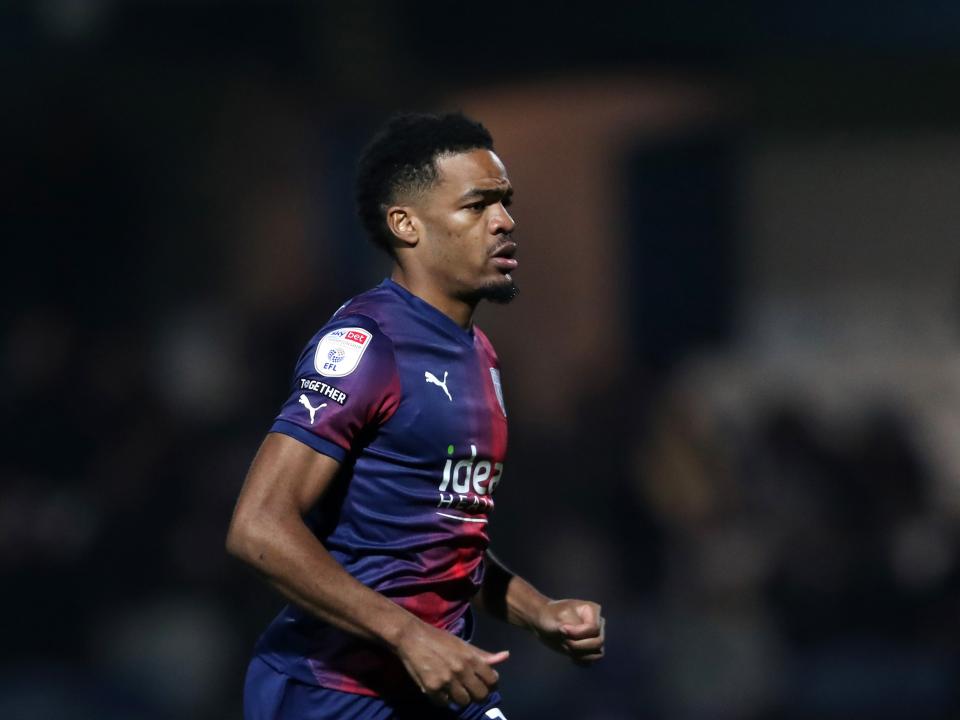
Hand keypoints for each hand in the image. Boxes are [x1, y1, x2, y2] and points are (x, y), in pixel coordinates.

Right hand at [394, 618, 508, 706]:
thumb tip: (506, 656)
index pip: (492, 680)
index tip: (484, 681)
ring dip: (460, 697)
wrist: (411, 637)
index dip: (490, 683)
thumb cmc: (439, 638)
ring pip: (463, 702)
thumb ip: (483, 654)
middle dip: (477, 693)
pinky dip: (443, 699)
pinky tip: (440, 689)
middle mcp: (461, 670)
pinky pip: (444, 703)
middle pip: (480, 695)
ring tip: (454, 688)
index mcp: (471, 658)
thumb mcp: (463, 644)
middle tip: (470, 687)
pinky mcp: (431, 688)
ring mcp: (446, 681)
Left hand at [532, 599, 604, 664]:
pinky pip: (591, 660)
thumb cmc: (551, 615)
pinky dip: (580, 660)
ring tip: (566, 646)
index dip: (578, 633)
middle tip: (564, 640)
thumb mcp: (560, 616)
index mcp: (592, 610)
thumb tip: (577, 636)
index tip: (562, 629)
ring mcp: (594, 637)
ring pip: (597, 653)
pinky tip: (570, 655)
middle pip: (598, 642)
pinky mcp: (589, 649)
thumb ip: (572, 625)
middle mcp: (598, 624)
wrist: (543, 622)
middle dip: (578, 645)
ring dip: (580, 653)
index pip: (593, 629)